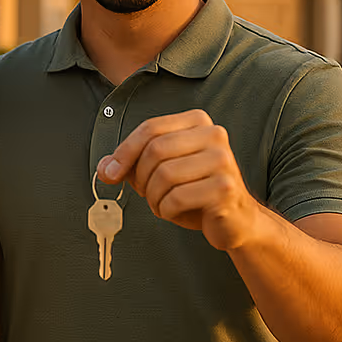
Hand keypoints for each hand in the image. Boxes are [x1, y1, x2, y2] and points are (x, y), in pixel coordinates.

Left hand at [97, 110, 258, 250]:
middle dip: (140, 177)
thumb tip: (104, 167)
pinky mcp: (225, 188)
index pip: (150, 128)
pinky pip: (177, 198)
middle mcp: (214, 134)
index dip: (124, 151)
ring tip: (162, 205)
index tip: (110, 173)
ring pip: (164, 175)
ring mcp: (223, 160)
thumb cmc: (196, 192)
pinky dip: (166, 210)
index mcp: (198, 121)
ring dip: (153, 198)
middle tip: (144, 194)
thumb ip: (132, 165)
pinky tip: (175, 213)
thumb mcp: (161, 172)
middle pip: (155, 150)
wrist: (236, 220)